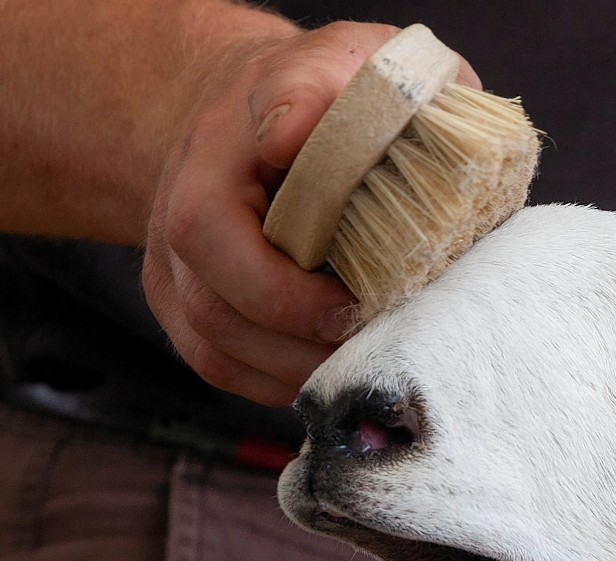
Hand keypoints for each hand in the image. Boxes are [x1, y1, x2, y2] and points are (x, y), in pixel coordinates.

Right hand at [142, 21, 481, 406]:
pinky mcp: (187, 306)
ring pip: (217, 345)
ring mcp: (175, 264)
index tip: (349, 304)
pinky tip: (334, 369)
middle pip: (214, 303)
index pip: (209, 223)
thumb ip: (323, 82)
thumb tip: (293, 129)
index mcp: (214, 154)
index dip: (280, 285)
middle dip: (304, 339)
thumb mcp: (339, 59)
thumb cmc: (323, 91)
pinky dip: (281, 380)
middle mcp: (179, 210)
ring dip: (298, 368)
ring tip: (366, 363)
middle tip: (375, 340)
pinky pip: (223, 366)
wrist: (254, 114)